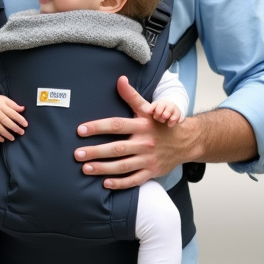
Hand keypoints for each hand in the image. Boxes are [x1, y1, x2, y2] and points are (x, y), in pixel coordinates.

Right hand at [0, 91, 26, 140]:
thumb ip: (13, 104)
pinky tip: (3, 140)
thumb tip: (23, 109)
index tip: (25, 124)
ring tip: (13, 138)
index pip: (12, 113)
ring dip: (7, 134)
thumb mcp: (3, 99)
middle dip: (14, 127)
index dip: (19, 119)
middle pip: (6, 121)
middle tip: (22, 132)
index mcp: (1, 105)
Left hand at [74, 76, 196, 189]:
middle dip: (95, 152)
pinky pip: (134, 180)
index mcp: (142, 125)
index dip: (98, 127)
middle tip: (77, 154)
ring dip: (103, 168)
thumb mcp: (148, 108)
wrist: (186, 141)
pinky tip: (105, 183)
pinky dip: (120, 183)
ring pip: (123, 166)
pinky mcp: (152, 172)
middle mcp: (145, 143)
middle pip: (116, 148)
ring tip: (85, 168)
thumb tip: (120, 79)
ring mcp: (148, 159)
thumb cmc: (161, 124)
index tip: (81, 130)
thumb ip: (131, 96)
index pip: (116, 125)